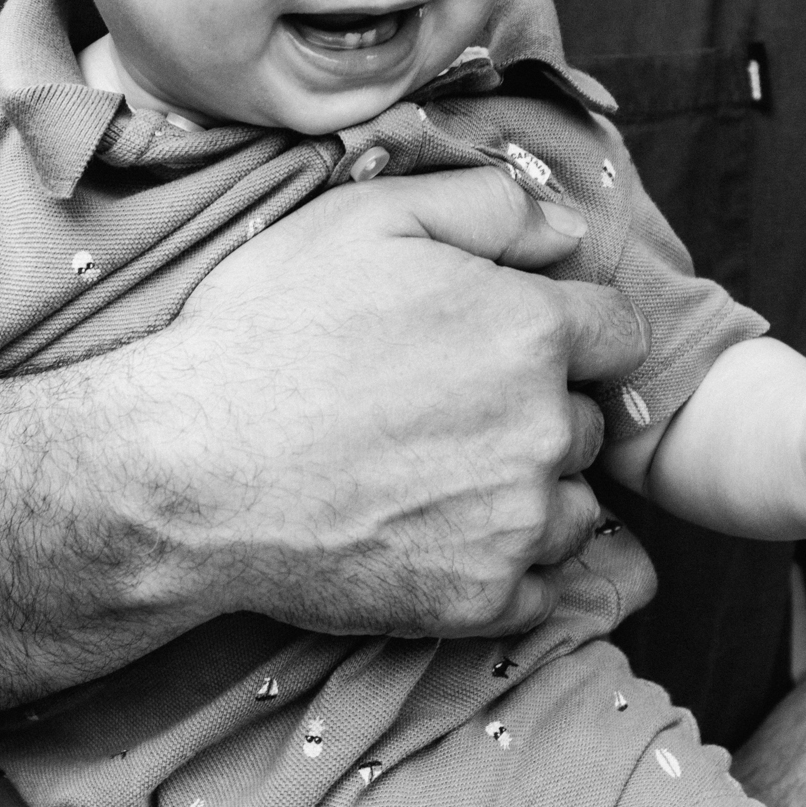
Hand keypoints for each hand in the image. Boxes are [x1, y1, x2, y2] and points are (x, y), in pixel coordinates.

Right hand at [159, 165, 648, 640]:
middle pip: (588, 422)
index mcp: (531, 330)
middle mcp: (545, 430)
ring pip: (573, 507)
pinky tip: (432, 535)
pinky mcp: (482, 600)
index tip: (506, 343)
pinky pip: (539, 587)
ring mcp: (518, 524)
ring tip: (437, 477)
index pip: (620, 333)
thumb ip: (488, 206)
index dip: (566, 331)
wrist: (185, 471)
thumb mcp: (365, 220)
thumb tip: (570, 229)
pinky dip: (502, 566)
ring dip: (530, 493)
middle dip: (538, 410)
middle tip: (444, 410)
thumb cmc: (266, 332)